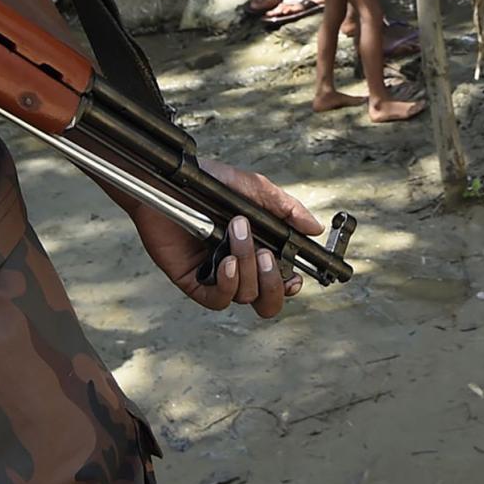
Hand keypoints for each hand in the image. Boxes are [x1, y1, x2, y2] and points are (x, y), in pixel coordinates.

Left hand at [133, 161, 323, 317]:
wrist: (168, 182)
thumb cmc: (208, 183)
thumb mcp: (254, 189)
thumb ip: (286, 208)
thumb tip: (315, 228)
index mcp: (257, 249)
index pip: (281, 282)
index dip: (290, 286)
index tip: (296, 276)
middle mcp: (239, 268)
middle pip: (267, 301)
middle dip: (274, 284)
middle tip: (267, 255)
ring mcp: (216, 276)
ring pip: (246, 295)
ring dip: (247, 265)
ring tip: (236, 231)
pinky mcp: (193, 281)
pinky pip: (218, 299)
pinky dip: (228, 285)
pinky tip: (226, 262)